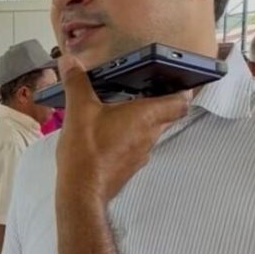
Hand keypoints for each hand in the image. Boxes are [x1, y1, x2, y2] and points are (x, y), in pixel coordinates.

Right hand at [55, 56, 190, 200]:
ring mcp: (141, 154)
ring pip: (151, 131)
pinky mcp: (129, 166)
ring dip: (141, 120)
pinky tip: (109, 133)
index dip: (183, 90)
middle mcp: (149, 135)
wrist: (81, 191)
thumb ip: (77, 83)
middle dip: (159, 101)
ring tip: (121, 109)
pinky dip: (129, 137)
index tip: (177, 80)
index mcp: (145, 116)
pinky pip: (136, 146)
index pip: (181, 102)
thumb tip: (70, 62)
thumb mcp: (78, 110)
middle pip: (167, 115)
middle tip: (144, 89)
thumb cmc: (86, 151)